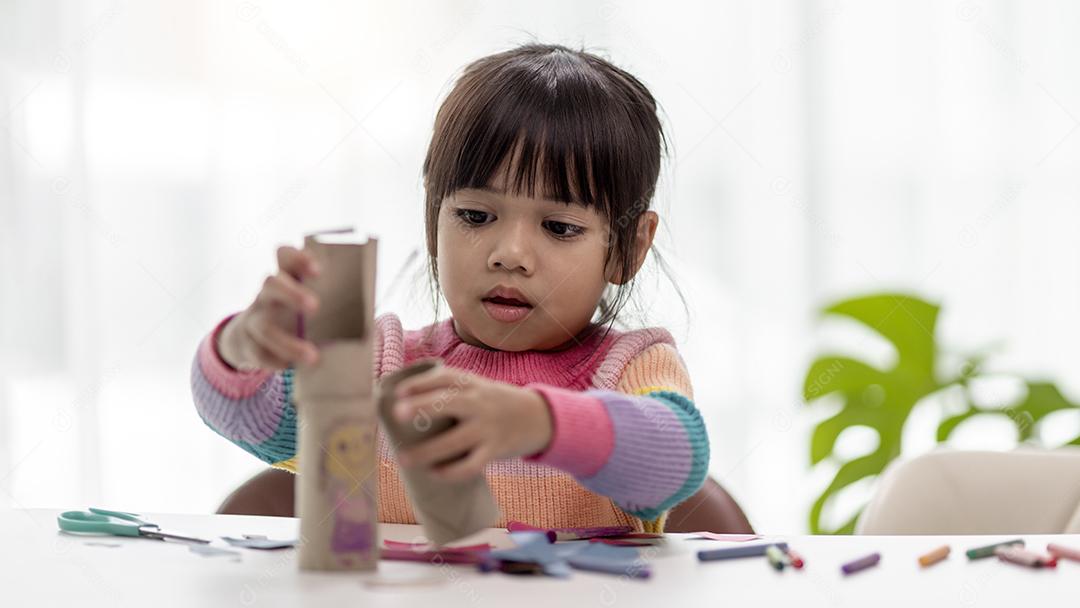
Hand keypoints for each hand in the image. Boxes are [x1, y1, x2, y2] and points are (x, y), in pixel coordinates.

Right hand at [217, 245, 321, 370]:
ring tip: (313, 357)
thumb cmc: (294, 314)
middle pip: (271, 283)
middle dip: (292, 293)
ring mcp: (254, 318)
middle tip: (315, 307)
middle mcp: (266, 294)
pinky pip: (257, 353)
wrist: (251, 337)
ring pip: (264, 327)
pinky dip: (275, 361)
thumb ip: (332, 296)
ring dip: (288, 343)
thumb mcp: (308, 300)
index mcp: (285, 277)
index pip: (284, 256)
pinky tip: (290, 367)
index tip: (317, 270)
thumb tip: (379, 309)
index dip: (297, 258)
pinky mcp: (249, 344)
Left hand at [392, 365, 552, 481]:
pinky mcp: (495, 450)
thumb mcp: (478, 387)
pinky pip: (470, 465)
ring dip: (427, 452)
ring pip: (454, 441)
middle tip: (397, 413)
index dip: (420, 383)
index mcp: (472, 384)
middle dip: (422, 406)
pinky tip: (434, 473)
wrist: (539, 417)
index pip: (445, 378)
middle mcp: (479, 403)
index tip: (398, 392)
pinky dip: (450, 472)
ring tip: (403, 459)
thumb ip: (449, 391)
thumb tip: (403, 402)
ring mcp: (487, 428)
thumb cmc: (495, 402)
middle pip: (448, 402)